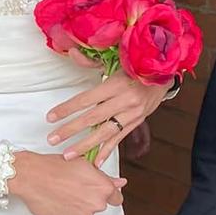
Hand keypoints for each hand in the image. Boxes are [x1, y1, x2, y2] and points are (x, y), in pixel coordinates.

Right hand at [7, 150, 124, 214]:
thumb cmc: (53, 167)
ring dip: (77, 207)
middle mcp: (96, 204)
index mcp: (102, 187)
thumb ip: (104, 177)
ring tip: (62, 194)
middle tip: (72, 188)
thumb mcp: (82, 164)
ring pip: (85, 214)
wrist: (31, 177)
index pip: (116, 198)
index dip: (109, 194)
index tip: (102, 193)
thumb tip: (120, 182)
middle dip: (88, 198)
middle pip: (98, 205)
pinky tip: (58, 203)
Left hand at [46, 49, 170, 166]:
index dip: (67, 109)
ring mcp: (132, 114)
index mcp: (117, 84)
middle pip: (93, 118)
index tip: (50, 117)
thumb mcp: (115, 57)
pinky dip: (107, 151)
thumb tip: (71, 52)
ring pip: (105, 133)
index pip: (86, 99)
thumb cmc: (136, 64)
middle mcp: (125, 101)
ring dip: (85, 146)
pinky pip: (119, 138)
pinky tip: (95, 162)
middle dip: (71, 130)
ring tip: (68, 155)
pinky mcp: (137, 122)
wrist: (165, 74)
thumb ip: (91, 60)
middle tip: (52, 139)